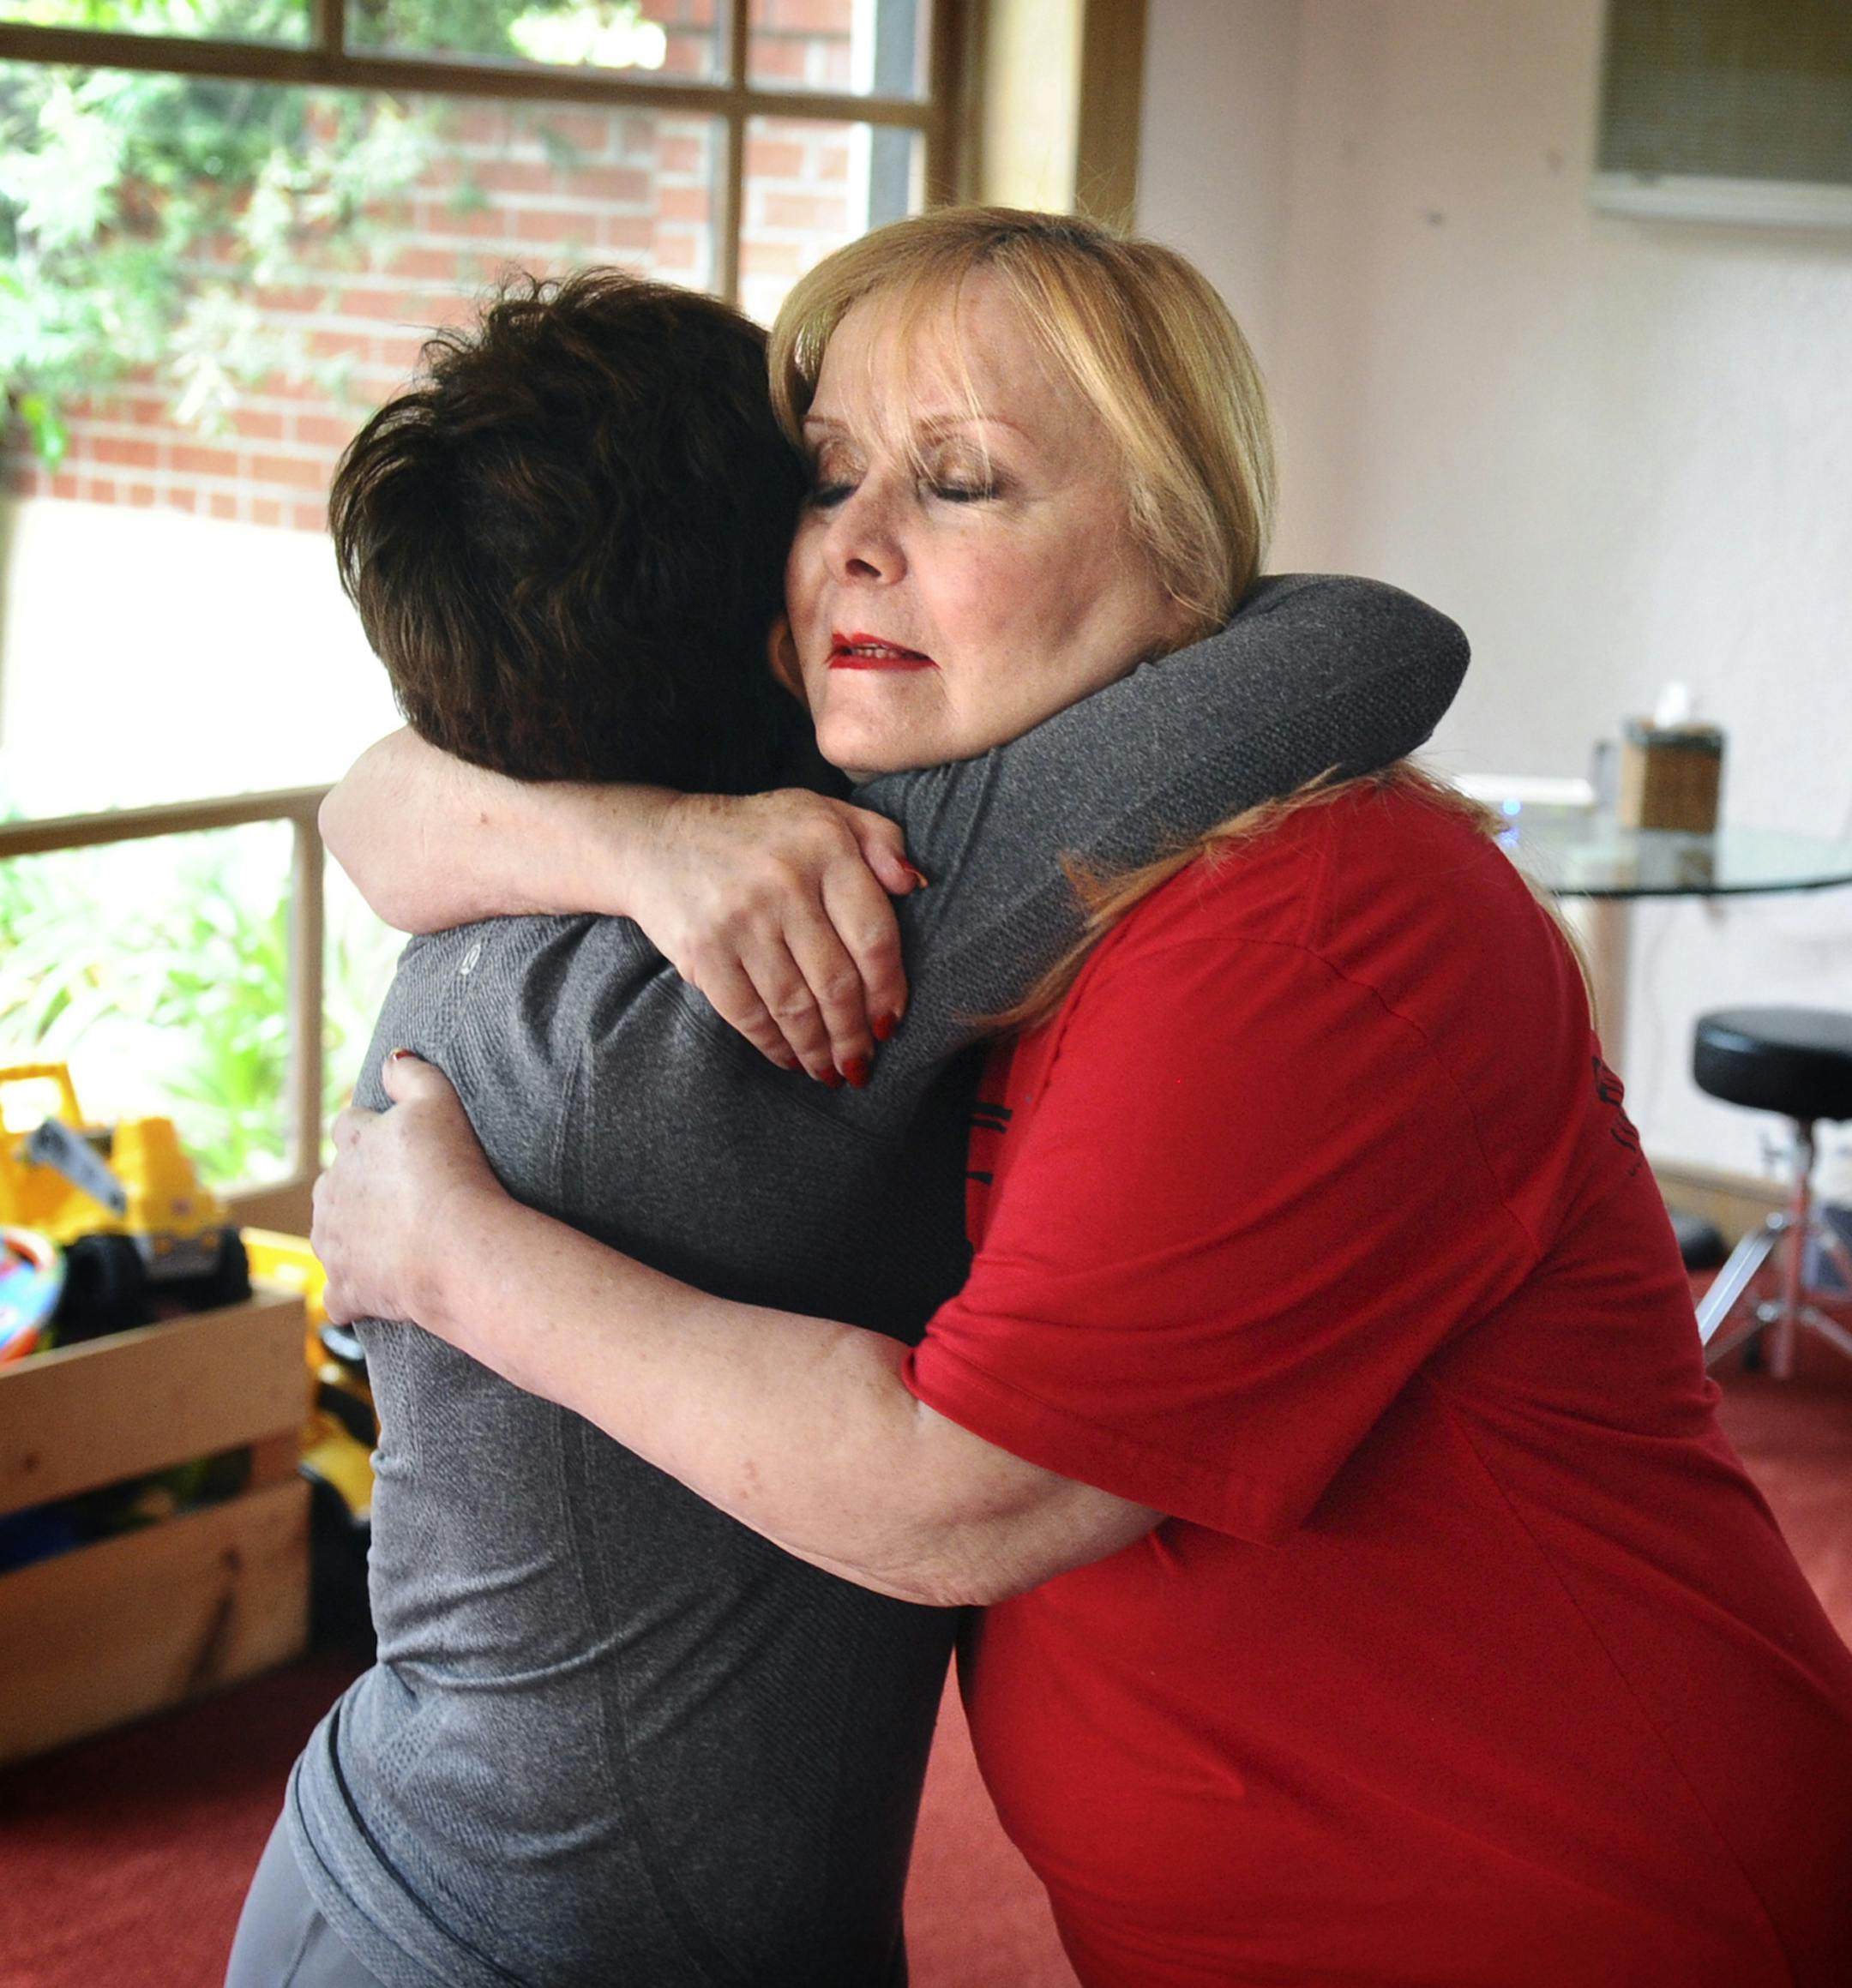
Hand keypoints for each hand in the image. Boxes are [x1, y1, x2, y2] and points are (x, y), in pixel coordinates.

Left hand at [312, 1053, 500, 1325]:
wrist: (455, 1248)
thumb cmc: (452, 1173)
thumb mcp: (439, 1104)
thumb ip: (412, 1074)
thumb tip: (391, 1056)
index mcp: (353, 1147)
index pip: (348, 1128)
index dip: (369, 1133)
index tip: (395, 1145)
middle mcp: (332, 1193)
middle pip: (335, 1184)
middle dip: (357, 1188)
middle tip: (400, 1197)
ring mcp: (335, 1245)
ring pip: (333, 1236)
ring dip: (353, 1238)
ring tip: (395, 1243)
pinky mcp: (346, 1289)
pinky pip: (341, 1295)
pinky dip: (354, 1293)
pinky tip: (376, 1293)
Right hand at [623, 790, 925, 1085]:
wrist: (655, 841)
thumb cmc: (756, 833)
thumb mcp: (823, 813)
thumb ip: (880, 839)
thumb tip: (915, 884)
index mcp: (826, 847)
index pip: (875, 936)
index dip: (889, 991)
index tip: (891, 1022)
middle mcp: (785, 881)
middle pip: (837, 982)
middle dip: (855, 1035)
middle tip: (862, 1063)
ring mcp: (741, 918)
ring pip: (796, 1006)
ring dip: (818, 1049)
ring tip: (831, 1070)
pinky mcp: (704, 951)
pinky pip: (749, 1014)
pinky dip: (774, 1045)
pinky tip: (789, 1059)